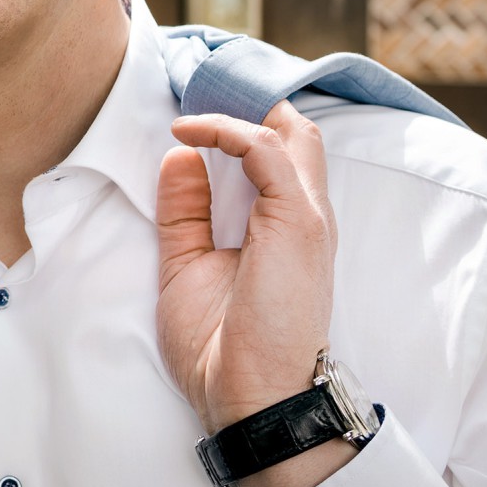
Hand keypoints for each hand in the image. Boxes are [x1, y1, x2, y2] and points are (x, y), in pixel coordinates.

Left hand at [155, 101, 335, 434]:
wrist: (249, 401)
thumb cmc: (223, 349)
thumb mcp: (189, 265)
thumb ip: (186, 212)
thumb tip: (178, 157)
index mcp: (287, 229)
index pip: (282, 153)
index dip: (243, 121)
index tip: (195, 105)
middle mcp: (307, 216)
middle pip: (297, 131)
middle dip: (248, 101)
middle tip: (196, 86)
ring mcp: (308, 217)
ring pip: (290, 130)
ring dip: (238, 106)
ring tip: (191, 99)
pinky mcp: (298, 221)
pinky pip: (266, 150)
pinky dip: (227, 130)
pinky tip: (189, 131)